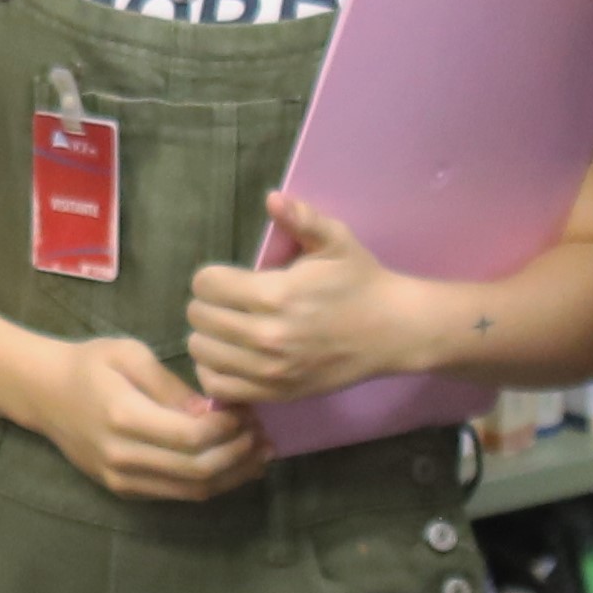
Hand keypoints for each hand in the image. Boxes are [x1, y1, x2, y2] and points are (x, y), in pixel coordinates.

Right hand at [22, 333, 268, 502]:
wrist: (44, 393)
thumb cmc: (89, 364)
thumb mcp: (130, 354)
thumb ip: (171, 385)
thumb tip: (209, 410)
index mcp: (124, 417)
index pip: (191, 437)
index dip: (228, 429)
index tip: (247, 411)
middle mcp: (123, 456)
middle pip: (197, 470)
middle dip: (238, 454)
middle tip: (262, 434)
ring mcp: (122, 479)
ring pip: (192, 490)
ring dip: (232, 475)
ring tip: (258, 454)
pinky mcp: (124, 490)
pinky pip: (176, 494)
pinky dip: (210, 483)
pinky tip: (231, 466)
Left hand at [181, 193, 431, 404]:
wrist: (392, 331)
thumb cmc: (360, 281)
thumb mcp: (335, 241)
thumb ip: (301, 219)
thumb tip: (272, 198)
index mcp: (275, 294)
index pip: (207, 284)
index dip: (212, 277)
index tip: (228, 278)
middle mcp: (267, 335)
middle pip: (200, 318)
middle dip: (207, 304)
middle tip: (227, 301)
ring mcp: (270, 371)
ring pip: (203, 352)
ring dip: (208, 336)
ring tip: (226, 327)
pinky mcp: (277, 393)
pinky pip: (220, 387)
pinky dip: (214, 371)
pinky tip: (228, 357)